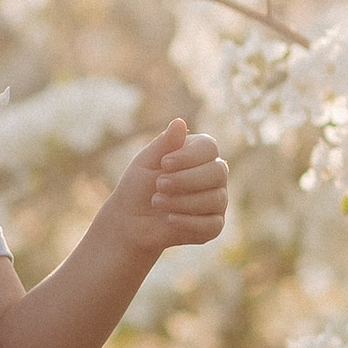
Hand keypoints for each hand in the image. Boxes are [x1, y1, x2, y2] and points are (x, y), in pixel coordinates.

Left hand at [101, 118, 229, 263]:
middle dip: (186, 180)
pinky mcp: (213, 226)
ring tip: (156, 202)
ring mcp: (217, 201)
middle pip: (218, 172)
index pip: (210, 148)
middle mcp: (214, 175)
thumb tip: (179, 122)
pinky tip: (169, 219)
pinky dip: (188, 221)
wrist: (130, 221)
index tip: (164, 163)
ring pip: (215, 199)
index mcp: (200, 154)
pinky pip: (212, 224)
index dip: (189, 156)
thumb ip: (164, 144)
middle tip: (159, 185)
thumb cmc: (139, 186)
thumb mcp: (146, 162)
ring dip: (182, 201)